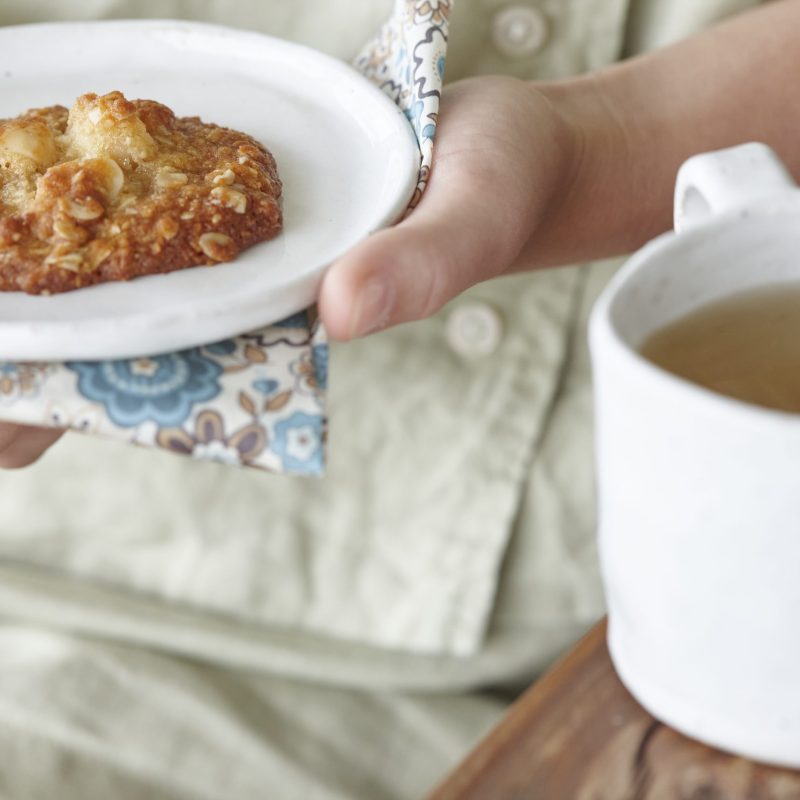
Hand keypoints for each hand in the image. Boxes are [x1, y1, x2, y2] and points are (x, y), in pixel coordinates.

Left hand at [0, 77, 576, 468]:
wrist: (498, 146)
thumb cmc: (500, 188)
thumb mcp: (471, 222)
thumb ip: (417, 268)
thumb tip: (340, 313)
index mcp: (292, 328)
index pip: (180, 378)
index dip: (91, 401)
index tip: (9, 423)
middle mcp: (256, 298)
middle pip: (135, 338)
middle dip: (43, 362)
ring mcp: (245, 250)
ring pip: (134, 278)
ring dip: (53, 289)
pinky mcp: (244, 198)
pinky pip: (163, 208)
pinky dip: (97, 211)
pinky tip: (44, 200)